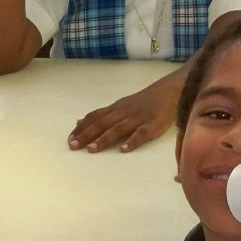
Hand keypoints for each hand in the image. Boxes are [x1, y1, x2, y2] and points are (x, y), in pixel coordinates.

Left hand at [67, 73, 181, 152]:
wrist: (170, 90)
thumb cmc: (144, 102)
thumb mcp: (120, 106)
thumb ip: (101, 115)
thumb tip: (79, 122)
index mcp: (115, 109)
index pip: (94, 117)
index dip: (81, 128)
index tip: (69, 139)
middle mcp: (123, 113)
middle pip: (102, 124)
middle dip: (86, 135)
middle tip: (73, 147)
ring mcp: (137, 119)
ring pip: (117, 129)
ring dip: (103, 139)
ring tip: (91, 150)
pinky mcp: (152, 125)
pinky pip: (141, 134)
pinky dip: (132, 141)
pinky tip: (123, 150)